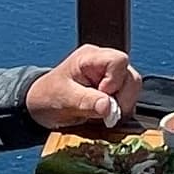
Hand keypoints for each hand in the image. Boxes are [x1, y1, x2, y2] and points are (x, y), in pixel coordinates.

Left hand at [25, 45, 142, 131]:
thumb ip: (86, 102)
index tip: (103, 98)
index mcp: (90, 58)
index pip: (118, 61)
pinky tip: (105, 116)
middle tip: (105, 113)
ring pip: (133, 88)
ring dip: (122, 106)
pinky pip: (129, 99)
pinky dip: (121, 111)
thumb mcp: (63, 99)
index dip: (115, 82)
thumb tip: (109, 107)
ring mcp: (111, 77)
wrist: (41, 106)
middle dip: (122, 98)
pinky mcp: (114, 91)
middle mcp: (104, 64)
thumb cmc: (47, 96)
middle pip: (131, 76)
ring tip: (103, 115)